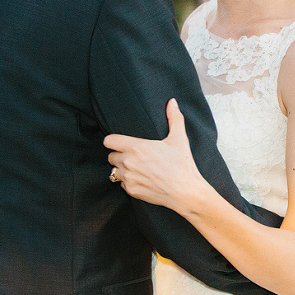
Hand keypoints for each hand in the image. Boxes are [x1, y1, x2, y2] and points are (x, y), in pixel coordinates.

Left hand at [105, 99, 213, 215]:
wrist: (186, 192)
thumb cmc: (182, 165)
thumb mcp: (179, 139)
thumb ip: (174, 118)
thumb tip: (172, 102)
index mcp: (136, 147)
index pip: (108, 141)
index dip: (113, 141)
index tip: (120, 142)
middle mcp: (128, 162)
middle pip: (110, 156)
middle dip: (119, 155)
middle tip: (133, 156)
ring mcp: (128, 178)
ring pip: (114, 171)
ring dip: (122, 169)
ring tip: (137, 168)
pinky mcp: (131, 191)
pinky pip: (122, 184)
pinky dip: (128, 181)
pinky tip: (142, 179)